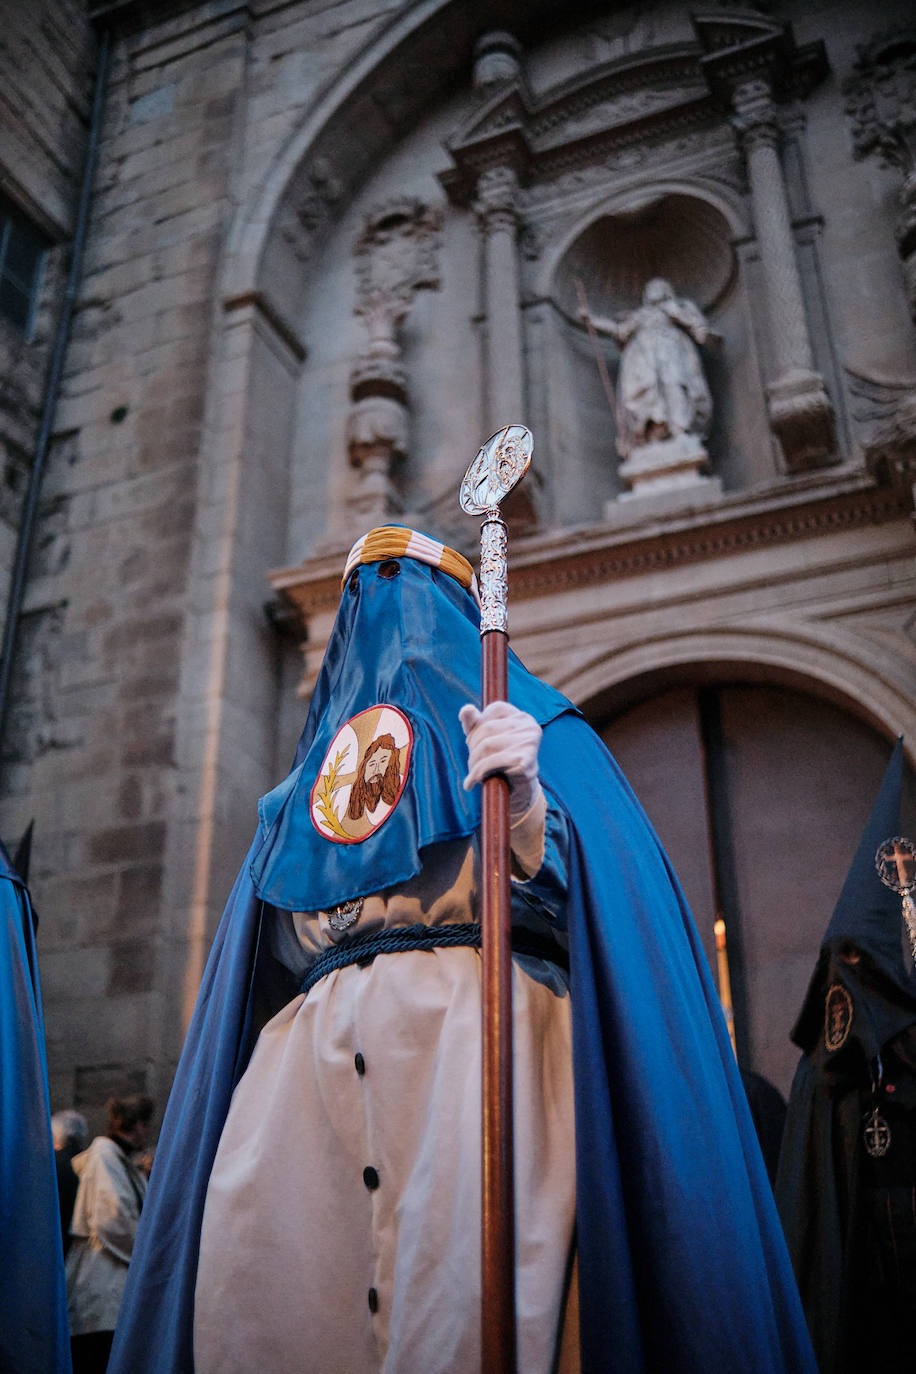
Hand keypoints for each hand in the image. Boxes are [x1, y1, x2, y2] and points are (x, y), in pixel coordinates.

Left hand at [459, 701, 541, 818]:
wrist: (519, 792)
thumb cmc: (502, 761)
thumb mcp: (485, 739)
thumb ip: (474, 722)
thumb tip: (466, 710)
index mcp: (523, 717)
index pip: (494, 709)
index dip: (478, 726)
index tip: (472, 743)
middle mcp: (530, 727)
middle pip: (487, 728)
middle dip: (473, 747)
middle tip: (471, 763)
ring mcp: (529, 743)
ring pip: (487, 745)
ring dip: (473, 763)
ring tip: (471, 774)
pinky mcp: (525, 761)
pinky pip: (492, 763)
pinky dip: (477, 773)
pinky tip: (471, 782)